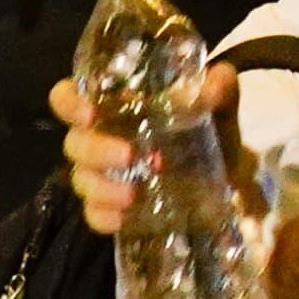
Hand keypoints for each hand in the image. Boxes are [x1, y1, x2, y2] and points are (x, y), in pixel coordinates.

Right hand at [47, 57, 247, 237]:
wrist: (231, 172)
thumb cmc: (210, 129)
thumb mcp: (218, 106)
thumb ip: (219, 89)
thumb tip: (218, 79)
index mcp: (112, 107)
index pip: (67, 98)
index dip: (69, 104)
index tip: (89, 113)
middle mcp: (100, 138)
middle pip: (74, 143)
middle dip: (96, 151)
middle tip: (129, 156)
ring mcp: (105, 175)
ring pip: (81, 180)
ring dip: (101, 187)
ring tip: (133, 194)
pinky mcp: (115, 206)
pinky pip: (95, 214)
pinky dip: (103, 217)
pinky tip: (121, 219)